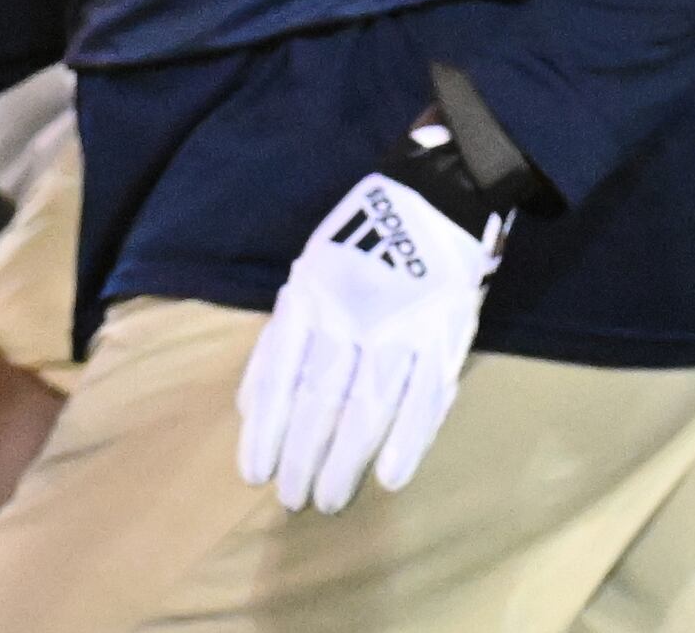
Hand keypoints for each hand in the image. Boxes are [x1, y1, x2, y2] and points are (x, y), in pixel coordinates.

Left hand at [236, 171, 501, 509]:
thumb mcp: (309, 272)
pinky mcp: (445, 334)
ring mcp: (402, 326)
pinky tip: (389, 476)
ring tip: (329, 498)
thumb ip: (282, 335)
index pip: (281, 374)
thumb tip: (250, 405)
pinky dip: (409, 439)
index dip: (265, 430)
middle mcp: (351, 314)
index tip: (256, 474)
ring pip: (368, 405)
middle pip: (321, 398)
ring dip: (346, 459)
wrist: (438, 194)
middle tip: (293, 500)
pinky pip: (425, 396)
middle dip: (303, 456)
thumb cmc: (362, 240)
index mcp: (311, 296)